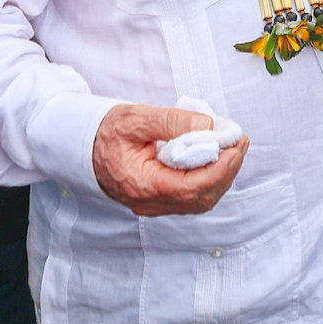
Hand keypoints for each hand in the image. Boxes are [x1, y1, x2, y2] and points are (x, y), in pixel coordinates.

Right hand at [91, 104, 246, 216]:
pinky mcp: (158, 200)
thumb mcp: (135, 118)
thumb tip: (208, 126)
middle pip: (200, 198)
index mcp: (142, 185)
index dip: (220, 169)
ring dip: (221, 175)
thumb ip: (172, 122)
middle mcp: (149, 202)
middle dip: (227, 170)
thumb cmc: (107, 131)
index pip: (191, 187)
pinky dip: (209, 178)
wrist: (83, 146)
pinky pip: (191, 196)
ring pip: (198, 200)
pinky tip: (215, 158)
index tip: (235, 145)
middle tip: (239, 141)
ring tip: (231, 147)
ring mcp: (154, 205)